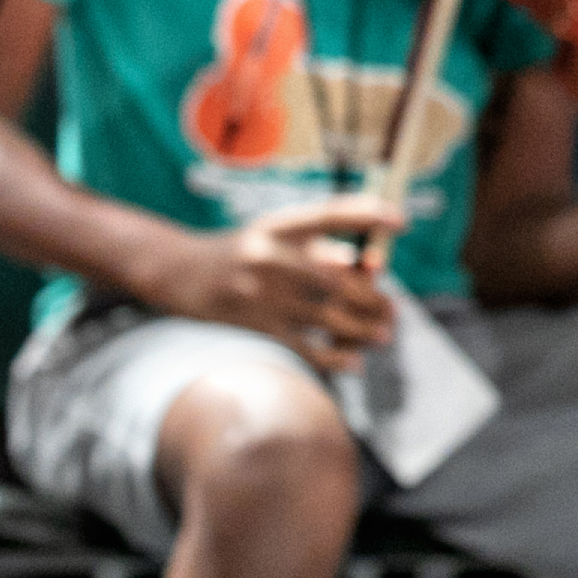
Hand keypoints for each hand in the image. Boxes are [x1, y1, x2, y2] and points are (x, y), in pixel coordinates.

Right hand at [158, 191, 406, 371]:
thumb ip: (317, 246)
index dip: (367, 214)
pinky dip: (334, 357)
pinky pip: (304, 345)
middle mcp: (271, 254)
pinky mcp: (253, 323)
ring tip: (382, 337)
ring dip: (363, 330)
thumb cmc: (239, 252)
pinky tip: (352, 363)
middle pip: (339, 278)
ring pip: (328, 315)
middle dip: (373, 298)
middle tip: (393, 311)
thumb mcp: (272, 236)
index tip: (401, 221)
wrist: (177, 271)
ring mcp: (261, 291)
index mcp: (279, 225)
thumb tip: (371, 267)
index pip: (330, 214)